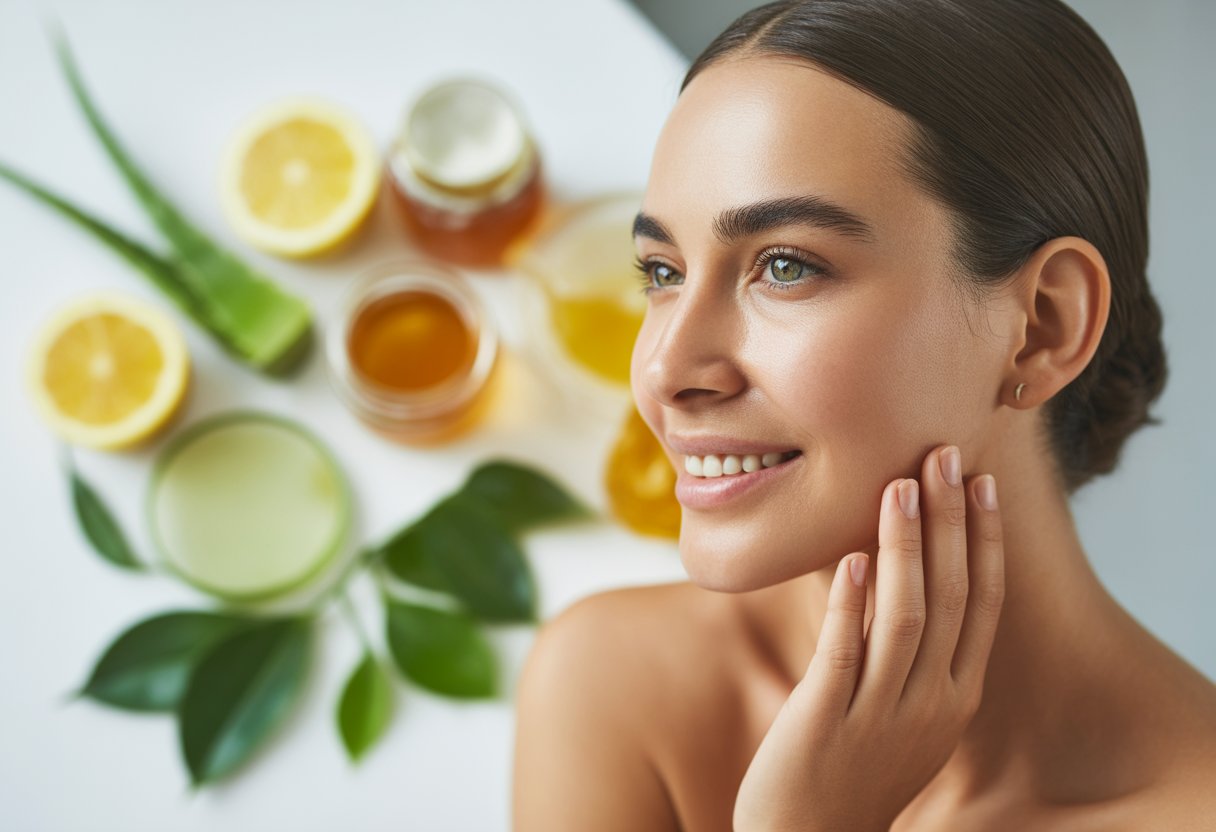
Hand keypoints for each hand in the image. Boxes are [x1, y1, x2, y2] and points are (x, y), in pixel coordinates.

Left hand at [733, 445, 1005, 831]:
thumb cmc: (853, 764)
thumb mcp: (902, 710)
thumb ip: (907, 648)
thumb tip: (890, 564)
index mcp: (956, 696)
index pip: (982, 605)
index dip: (983, 540)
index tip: (981, 482)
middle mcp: (931, 703)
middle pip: (952, 597)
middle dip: (950, 521)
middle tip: (944, 456)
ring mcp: (881, 714)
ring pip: (905, 616)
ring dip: (904, 546)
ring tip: (898, 486)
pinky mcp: (826, 721)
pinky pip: (843, 652)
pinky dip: (850, 602)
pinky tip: (848, 557)